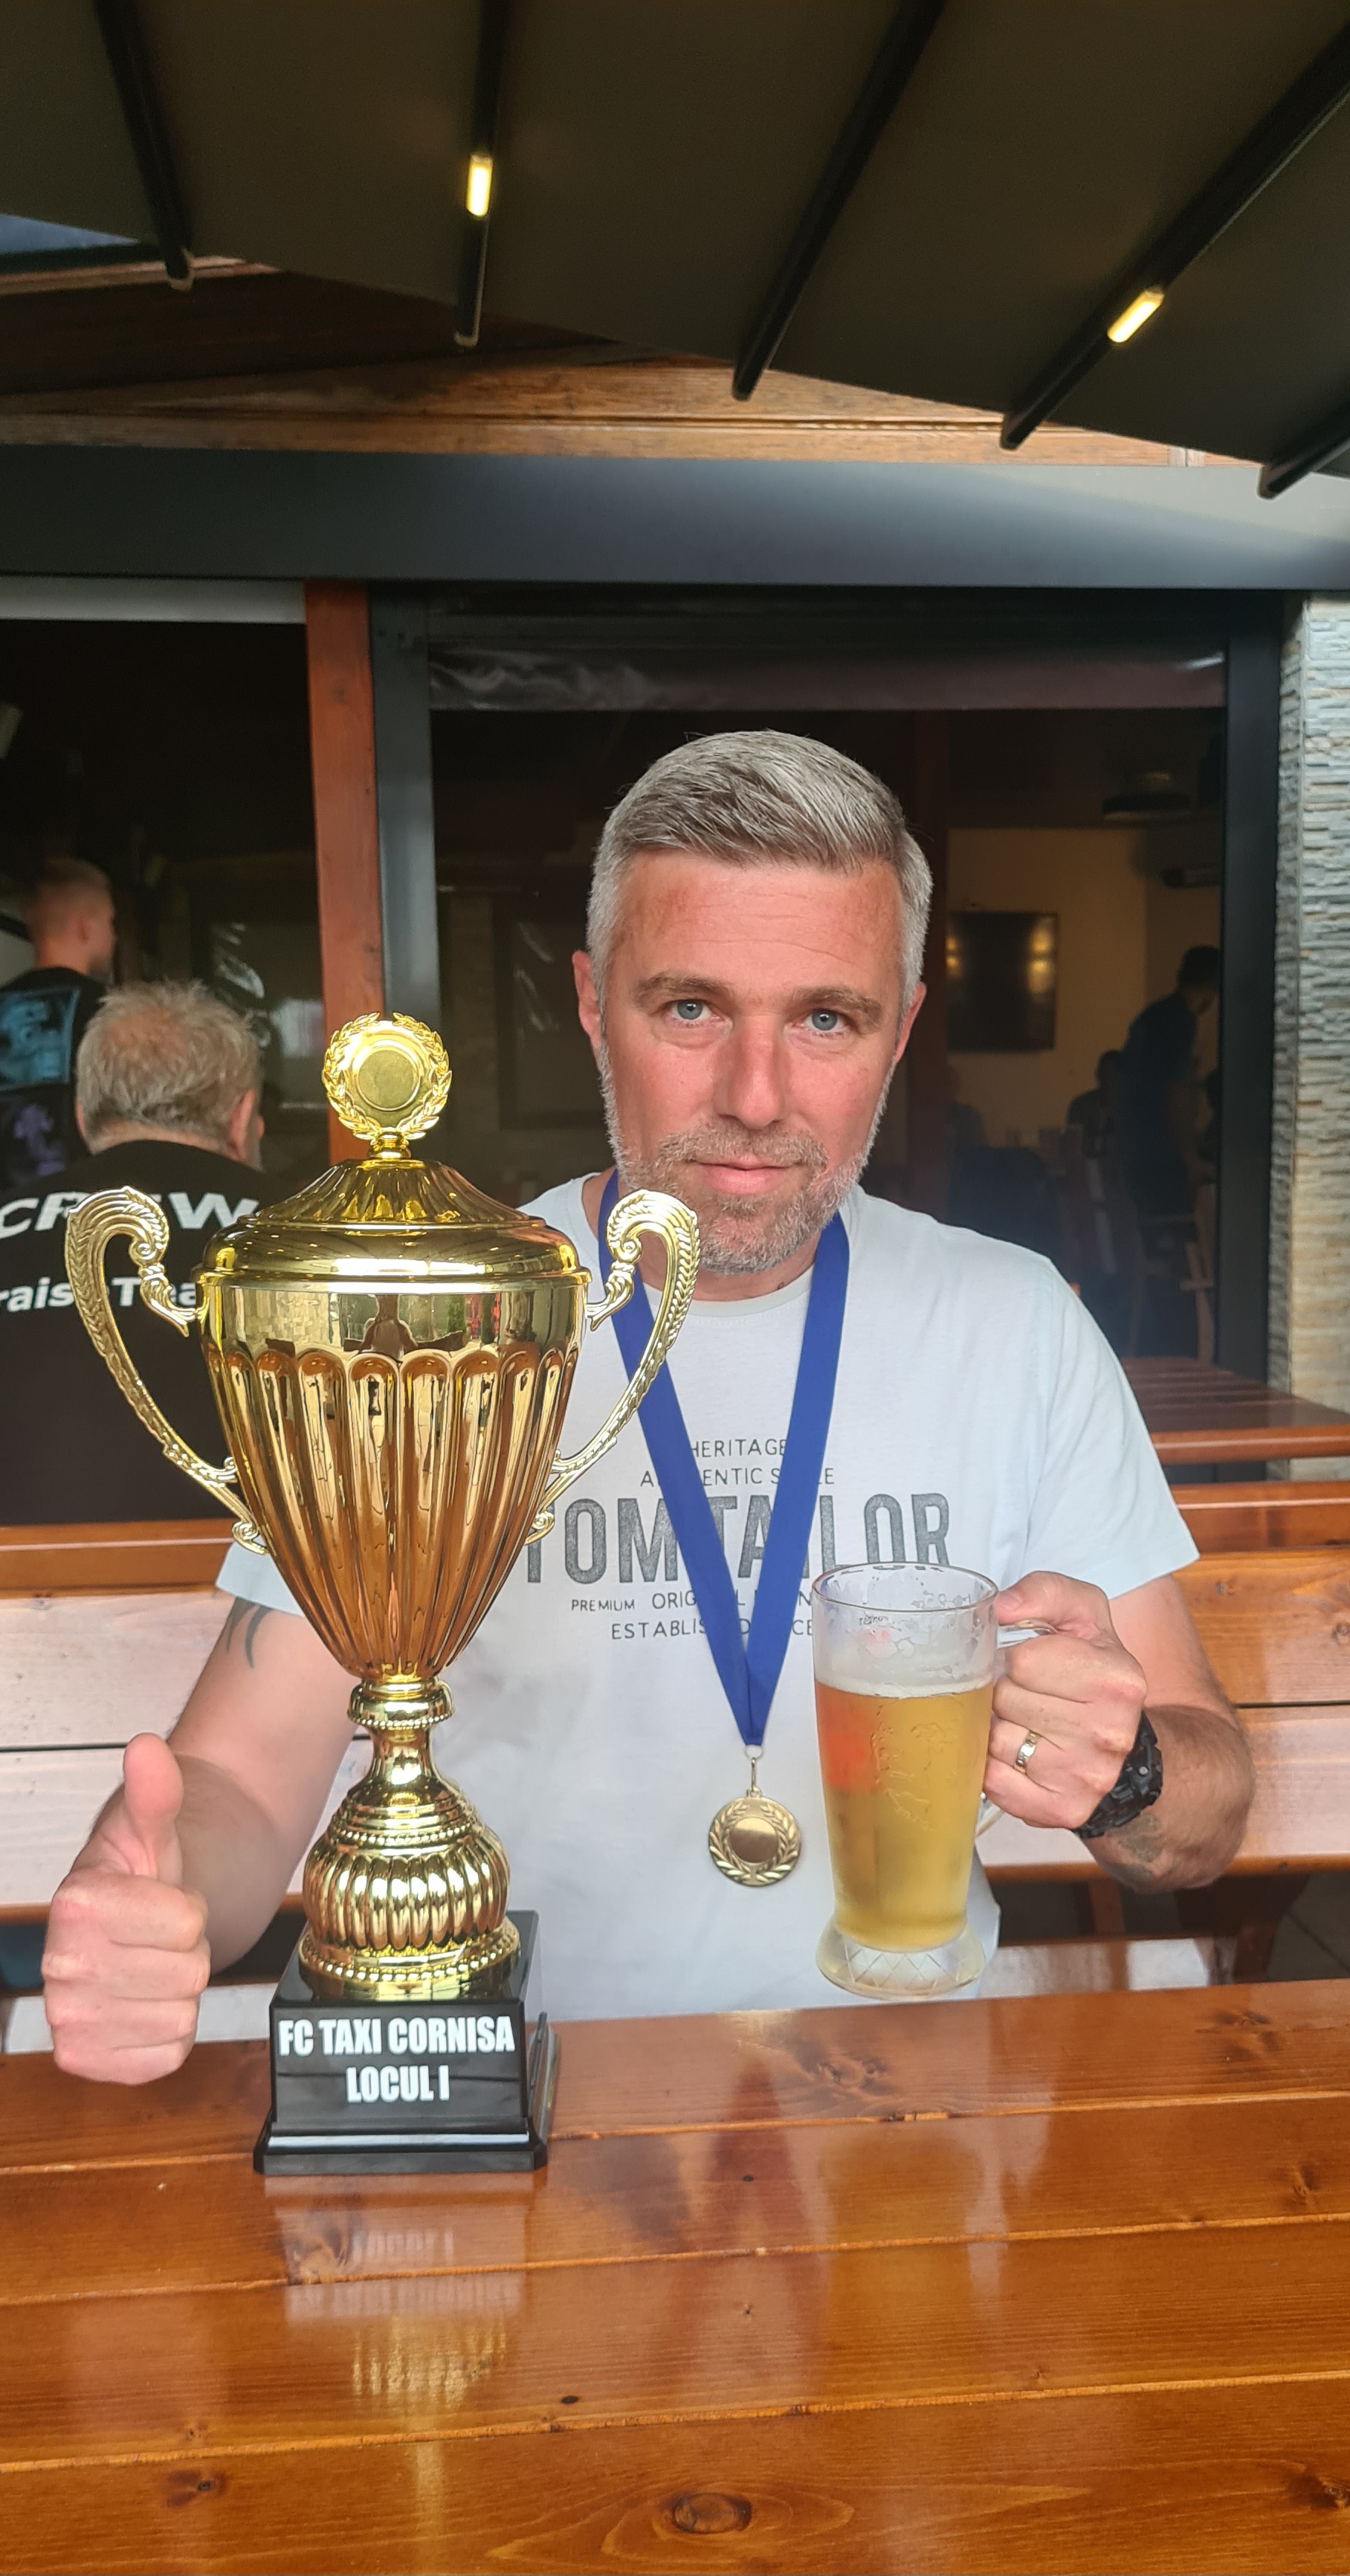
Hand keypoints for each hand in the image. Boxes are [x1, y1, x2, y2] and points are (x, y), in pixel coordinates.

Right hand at [42, 1734, 210, 2083]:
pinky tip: (147, 2004)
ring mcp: (70, 2019)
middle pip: (186, 1972)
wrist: (138, 1924)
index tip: (164, 1897)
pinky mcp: (87, 2060)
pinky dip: (171, 2035)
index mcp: (76, 1903)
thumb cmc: (146, 1875)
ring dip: (179, 1992)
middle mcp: (60, 1966)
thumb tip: (147, 1748)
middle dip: (187, 1950)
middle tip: (161, 1935)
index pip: (185, 1921)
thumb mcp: (157, 1826)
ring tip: (153, 1964)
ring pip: (178, 2017)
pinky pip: (166, 2058)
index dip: (189, 1909)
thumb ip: (156, 1791)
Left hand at [985, 1571, 1146, 1831]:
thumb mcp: (1082, 1616)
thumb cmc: (1094, 1673)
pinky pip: (995, 1784)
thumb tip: (1001, 1608)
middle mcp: (1109, 1733)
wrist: (1126, 1746)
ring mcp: (1088, 1777)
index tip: (1034, 1666)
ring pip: (996, 1742)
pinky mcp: (1064, 1811)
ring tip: (1026, 1724)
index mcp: (1118, 1680)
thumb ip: (1043, 1592)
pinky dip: (995, 1768)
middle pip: (1005, 1701)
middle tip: (1028, 1697)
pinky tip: (1020, 1755)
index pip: (1023, 1661)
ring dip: (999, 1728)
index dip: (1018, 1659)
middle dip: (1005, 1693)